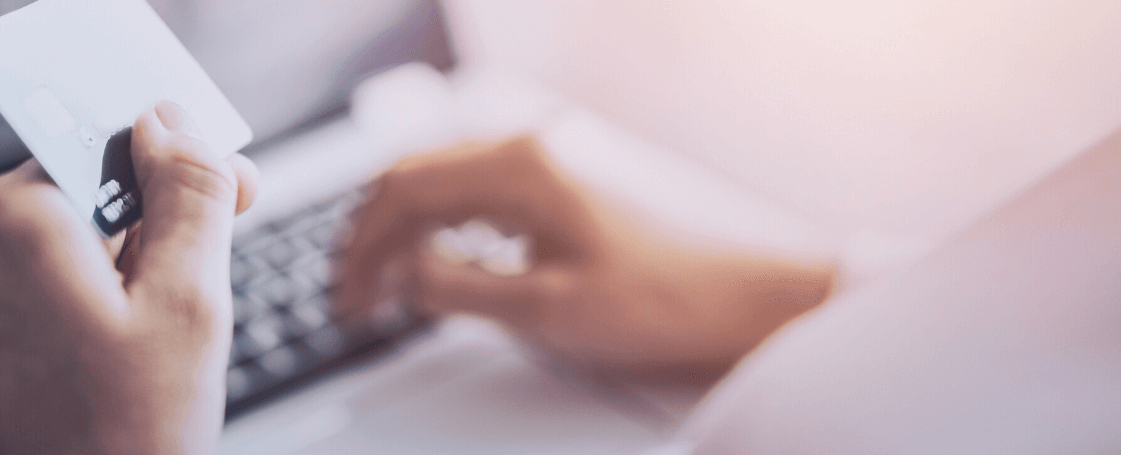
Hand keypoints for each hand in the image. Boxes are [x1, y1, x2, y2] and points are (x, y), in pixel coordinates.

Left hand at [0, 102, 258, 454]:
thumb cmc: (117, 449)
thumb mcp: (187, 308)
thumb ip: (188, 196)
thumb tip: (170, 123)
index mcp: (12, 221)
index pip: (108, 143)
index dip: (178, 169)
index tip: (230, 202)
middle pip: (76, 205)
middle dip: (143, 242)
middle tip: (187, 312)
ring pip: (46, 263)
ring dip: (103, 291)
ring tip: (136, 367)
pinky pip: (12, 314)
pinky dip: (60, 332)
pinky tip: (94, 389)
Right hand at [338, 135, 834, 376]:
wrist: (771, 290)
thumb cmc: (677, 296)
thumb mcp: (549, 309)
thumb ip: (460, 287)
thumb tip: (406, 277)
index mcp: (521, 166)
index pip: (404, 191)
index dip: (361, 249)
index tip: (349, 299)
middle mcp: (537, 144)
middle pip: (421, 175)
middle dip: (376, 235)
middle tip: (357, 294)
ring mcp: (564, 154)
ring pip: (454, 178)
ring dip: (415, 227)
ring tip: (395, 283)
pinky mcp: (585, 174)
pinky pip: (493, 185)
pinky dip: (456, 221)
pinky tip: (456, 259)